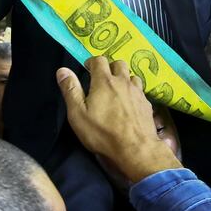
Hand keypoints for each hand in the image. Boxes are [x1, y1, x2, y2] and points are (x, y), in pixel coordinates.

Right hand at [57, 57, 181, 182]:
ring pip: (131, 76)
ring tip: (117, 90)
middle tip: (102, 79)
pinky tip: (129, 103)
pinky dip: (133, 92)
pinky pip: (140, 90)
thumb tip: (62, 70)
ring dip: (123, 79)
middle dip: (109, 67)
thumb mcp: (78, 114)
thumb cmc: (102, 133)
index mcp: (104, 81)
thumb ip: (71, 90)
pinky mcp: (147, 104)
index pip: (99, 60)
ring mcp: (138, 92)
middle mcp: (123, 82)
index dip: (92, 62)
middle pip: (119, 63)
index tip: (87, 69)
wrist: (135, 150)